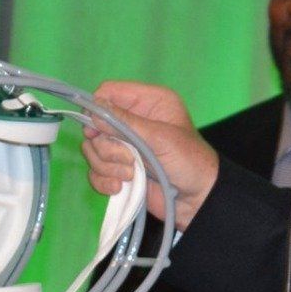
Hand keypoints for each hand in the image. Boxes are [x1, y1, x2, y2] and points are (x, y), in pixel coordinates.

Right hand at [80, 81, 218, 226]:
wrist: (197, 199)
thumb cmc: (190, 161)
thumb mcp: (161, 138)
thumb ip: (127, 123)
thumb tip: (94, 110)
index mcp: (148, 102)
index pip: (109, 92)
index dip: (97, 108)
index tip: (96, 130)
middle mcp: (133, 120)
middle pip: (95, 125)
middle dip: (108, 147)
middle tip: (129, 160)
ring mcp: (124, 146)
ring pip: (93, 150)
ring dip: (108, 166)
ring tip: (131, 176)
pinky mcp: (118, 168)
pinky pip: (95, 171)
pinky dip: (104, 181)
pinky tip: (120, 188)